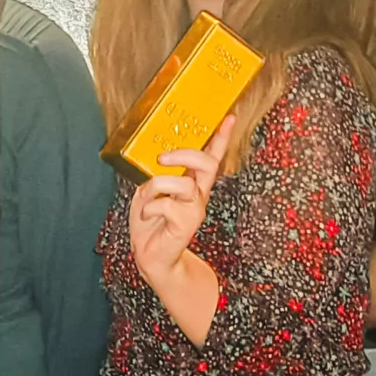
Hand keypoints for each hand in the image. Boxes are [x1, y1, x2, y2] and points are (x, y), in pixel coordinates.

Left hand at [127, 116, 234, 287]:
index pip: (211, 157)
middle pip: (207, 164)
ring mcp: (194, 210)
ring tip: (148, 197)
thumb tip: (158, 166)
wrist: (151, 257)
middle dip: (186, 155)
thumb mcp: (149, 193)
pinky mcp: (185, 225)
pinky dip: (150, 207)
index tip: (229, 118)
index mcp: (192, 185)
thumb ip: (157, 178)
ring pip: (185, 184)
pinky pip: (166, 204)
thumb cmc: (151, 224)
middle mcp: (198, 196)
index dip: (220, 138)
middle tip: (163, 158)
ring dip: (159, 185)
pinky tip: (146, 215)